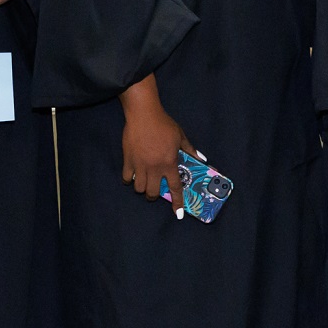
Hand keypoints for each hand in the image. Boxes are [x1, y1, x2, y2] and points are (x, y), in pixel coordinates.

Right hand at [119, 78, 193, 207]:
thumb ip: (190, 150)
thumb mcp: (180, 137)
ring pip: (139, 188)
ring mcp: (140, 165)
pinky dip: (128, 179)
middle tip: (155, 191)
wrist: (144, 114)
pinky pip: (126, 178)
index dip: (177, 202)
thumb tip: (202, 159)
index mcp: (169, 163)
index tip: (177, 214)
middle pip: (152, 193)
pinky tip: (131, 175)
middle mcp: (154, 168)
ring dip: (142, 188)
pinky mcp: (128, 160)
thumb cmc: (164, 124)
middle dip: (153, 196)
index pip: (175, 188)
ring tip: (143, 181)